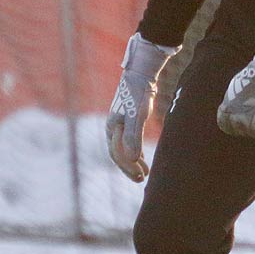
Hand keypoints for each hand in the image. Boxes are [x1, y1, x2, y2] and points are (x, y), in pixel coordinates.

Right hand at [106, 33, 177, 181]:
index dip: (128, 167)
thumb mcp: (137, 115)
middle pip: (118, 154)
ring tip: (143, 174)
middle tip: (141, 180)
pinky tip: (143, 158)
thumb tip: (133, 158)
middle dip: (129, 168)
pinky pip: (128, 141)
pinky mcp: (128, 120)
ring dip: (132, 162)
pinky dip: (135, 152)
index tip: (140, 176)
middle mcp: (113, 127)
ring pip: (123, 149)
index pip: (117, 153)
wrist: (141, 73)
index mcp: (111, 127)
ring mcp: (119, 124)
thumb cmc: (138, 93)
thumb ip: (134, 136)